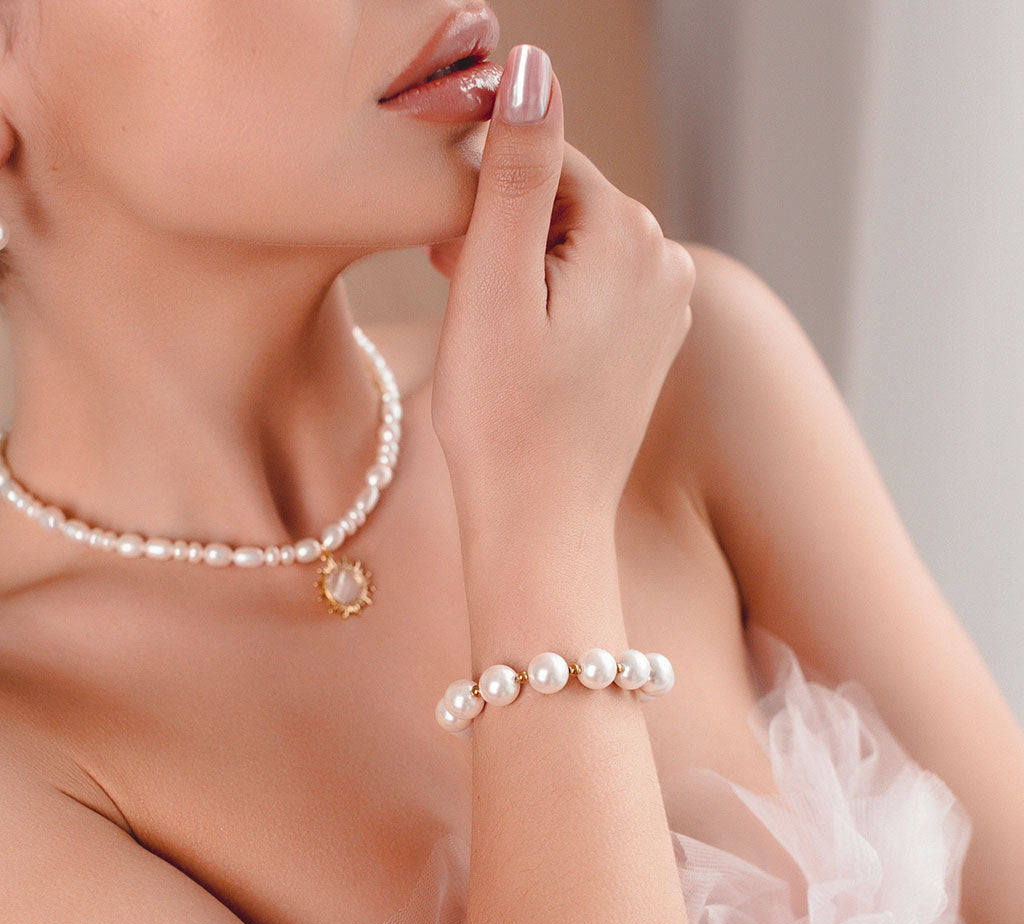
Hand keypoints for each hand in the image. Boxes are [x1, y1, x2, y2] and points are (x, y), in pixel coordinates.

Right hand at [429, 44, 694, 533]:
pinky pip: (592, 288)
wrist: (540, 522)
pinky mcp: (651, 343)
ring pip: (574, 245)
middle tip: (452, 285)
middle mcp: (666, 263)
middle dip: (502, 230)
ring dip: (520, 264)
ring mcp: (666, 307)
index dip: (480, 188)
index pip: (545, 156)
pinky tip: (521, 344)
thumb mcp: (496, 283)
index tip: (441, 241)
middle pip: (563, 202)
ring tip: (483, 321)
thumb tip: (534, 69)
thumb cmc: (504, 415)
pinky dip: (549, 298)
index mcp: (631, 236)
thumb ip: (520, 171)